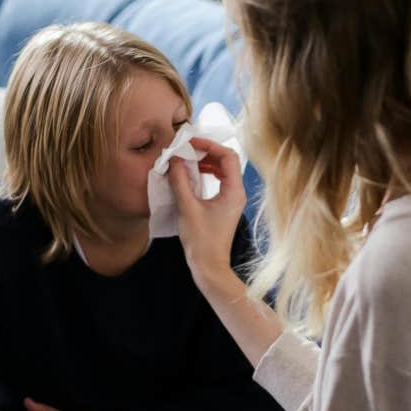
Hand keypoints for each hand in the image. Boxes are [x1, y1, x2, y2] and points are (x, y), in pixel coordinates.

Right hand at [168, 137, 246, 286]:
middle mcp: (237, 193)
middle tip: (187, 150)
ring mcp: (232, 199)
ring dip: (206, 162)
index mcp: (234, 191)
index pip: (228, 156)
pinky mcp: (225, 206)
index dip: (209, 145)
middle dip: (207, 152)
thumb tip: (174, 159)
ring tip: (187, 161)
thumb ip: (180, 180)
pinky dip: (206, 174)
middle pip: (227, 160)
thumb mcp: (187, 207)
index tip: (191, 143)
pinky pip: (219, 181)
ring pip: (223, 170)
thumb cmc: (200, 240)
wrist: (209, 266)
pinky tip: (192, 175)